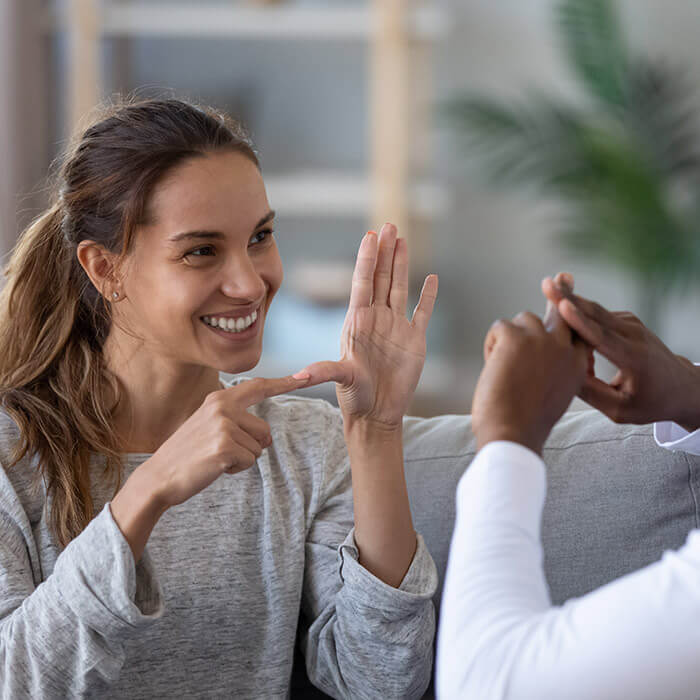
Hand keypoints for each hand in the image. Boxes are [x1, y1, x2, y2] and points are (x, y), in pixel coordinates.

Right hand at [143, 375, 313, 507]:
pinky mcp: (225, 446)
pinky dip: (236, 469)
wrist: (159, 476)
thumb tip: (267, 436)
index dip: (284, 383)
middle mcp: (222, 407)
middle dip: (250, 447)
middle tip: (219, 451)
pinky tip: (214, 467)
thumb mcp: (209, 425)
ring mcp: (223, 426)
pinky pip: (249, 461)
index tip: (306, 376)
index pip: (258, 387)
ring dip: (241, 459)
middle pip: (265, 431)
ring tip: (214, 458)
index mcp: (219, 398)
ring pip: (258, 448)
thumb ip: (236, 421)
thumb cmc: (188, 454)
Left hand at [298, 223, 437, 429]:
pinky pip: (422, 312)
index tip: (369, 236)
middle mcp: (376, 319)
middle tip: (388, 225)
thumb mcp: (340, 380)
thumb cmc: (355, 398)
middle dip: (385, 251)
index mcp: (358, 322)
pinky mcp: (414, 340)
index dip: (366, 259)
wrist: (377, 414)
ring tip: (402, 239)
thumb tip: (299, 375)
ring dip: (402, 264)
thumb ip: (324, 372)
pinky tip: (431, 278)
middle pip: (381, 277)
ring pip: (399, 287)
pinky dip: (428, 296)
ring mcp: (396, 327)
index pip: (362, 283)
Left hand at [472, 301, 588, 454]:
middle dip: (560, 293)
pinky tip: (493, 366)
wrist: (512, 434)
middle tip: (560, 277)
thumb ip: (551, 370)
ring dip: (510, 338)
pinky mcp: (515, 336)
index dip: (573, 316)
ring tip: (505, 370)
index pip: (579, 331)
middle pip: (561, 312)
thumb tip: (536, 351)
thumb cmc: (524, 423)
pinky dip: (491, 344)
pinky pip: (499, 326)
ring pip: (522, 320)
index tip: (573, 298)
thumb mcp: (549, 396)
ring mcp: (541, 339)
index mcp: (577, 366)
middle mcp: (564, 348)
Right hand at [542, 273, 699, 429]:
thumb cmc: (651, 402)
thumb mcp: (621, 410)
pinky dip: (580, 322)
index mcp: (633, 358)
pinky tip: (573, 338)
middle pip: (595, 313)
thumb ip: (592, 394)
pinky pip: (597, 317)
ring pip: (594, 312)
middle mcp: (634, 335)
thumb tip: (562, 375)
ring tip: (548, 293)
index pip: (601, 337)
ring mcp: (631, 324)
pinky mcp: (626, 320)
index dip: (580, 321)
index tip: (563, 306)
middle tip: (546, 283)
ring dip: (569, 309)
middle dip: (568, 298)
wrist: (681, 386)